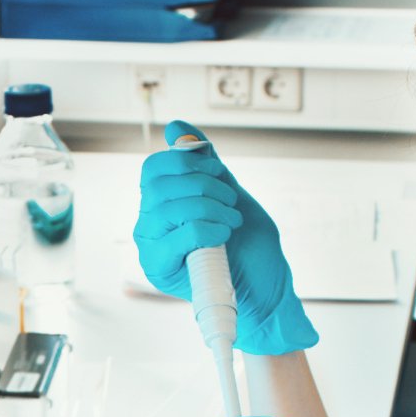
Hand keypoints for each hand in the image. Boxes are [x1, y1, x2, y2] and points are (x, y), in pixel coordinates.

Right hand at [135, 121, 318, 355]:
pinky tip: (224, 236)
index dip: (185, 161)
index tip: (218, 170)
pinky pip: (178, 234)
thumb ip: (205, 163)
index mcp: (161, 203)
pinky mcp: (158, 268)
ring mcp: (150, 245)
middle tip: (230, 201)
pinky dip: (208, 228)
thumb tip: (176, 126)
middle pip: (158, 184)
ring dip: (211, 207)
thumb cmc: (249, 247)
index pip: (154, 168)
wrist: (266, 290)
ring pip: (168, 207)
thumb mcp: (230, 194)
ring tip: (231, 221)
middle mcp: (149, 223)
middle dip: (203, 184)